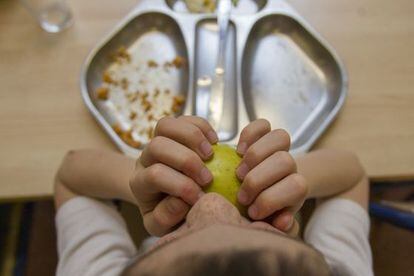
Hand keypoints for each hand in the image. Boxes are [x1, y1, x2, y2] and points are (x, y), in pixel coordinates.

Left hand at [129, 116, 217, 235]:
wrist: (163, 198)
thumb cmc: (166, 213)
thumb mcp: (162, 224)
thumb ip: (166, 217)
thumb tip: (180, 200)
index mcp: (140, 183)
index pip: (155, 175)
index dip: (181, 186)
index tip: (201, 198)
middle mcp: (145, 158)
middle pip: (157, 146)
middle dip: (186, 160)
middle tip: (208, 178)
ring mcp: (158, 141)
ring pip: (165, 125)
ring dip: (192, 137)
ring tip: (211, 153)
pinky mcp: (173, 131)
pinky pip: (184, 118)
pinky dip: (201, 126)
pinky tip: (215, 142)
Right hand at [236, 119, 308, 231]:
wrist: (262, 189)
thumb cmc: (262, 211)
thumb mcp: (270, 222)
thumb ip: (279, 225)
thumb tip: (283, 220)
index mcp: (297, 187)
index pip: (297, 186)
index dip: (272, 199)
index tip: (252, 212)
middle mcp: (291, 165)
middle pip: (285, 161)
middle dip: (258, 179)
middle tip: (242, 195)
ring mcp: (279, 148)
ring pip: (280, 137)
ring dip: (255, 155)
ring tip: (238, 173)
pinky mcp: (264, 135)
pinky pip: (262, 125)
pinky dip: (248, 134)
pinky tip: (238, 150)